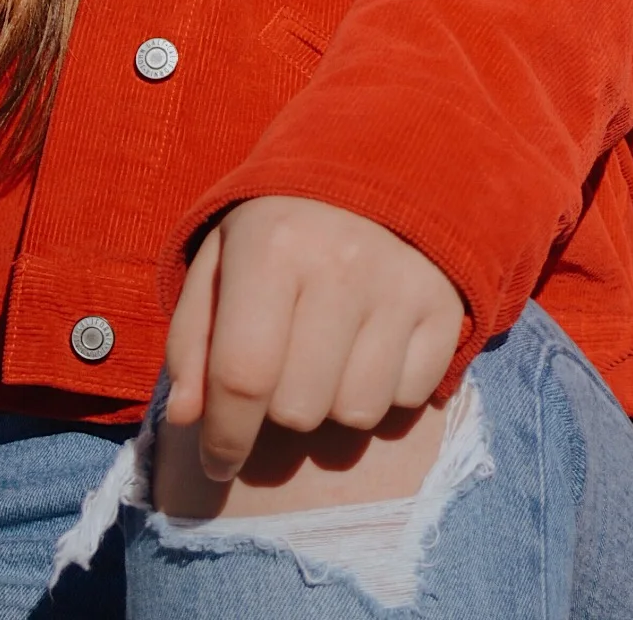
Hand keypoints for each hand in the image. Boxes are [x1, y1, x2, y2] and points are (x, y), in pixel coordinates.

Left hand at [164, 195, 465, 484]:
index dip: (224, 436)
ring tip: (328, 358)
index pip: (243, 375)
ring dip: (333, 404)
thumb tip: (187, 418)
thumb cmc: (282, 232)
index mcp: (273, 246)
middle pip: (298, 409)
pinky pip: (408, 399)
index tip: (217, 462)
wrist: (377, 171)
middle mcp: (342, 263)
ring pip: (356, 413)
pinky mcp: (444, 304)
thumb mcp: (220, 263)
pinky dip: (385, 391)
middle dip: (279, 410)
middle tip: (284, 370)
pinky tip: (373, 348)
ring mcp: (400, 284)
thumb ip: (193, 340)